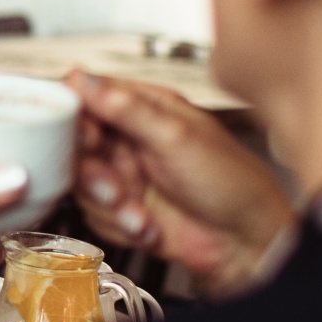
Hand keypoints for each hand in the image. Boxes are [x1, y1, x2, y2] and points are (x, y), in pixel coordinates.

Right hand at [65, 69, 294, 298]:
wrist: (246, 242)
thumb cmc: (231, 182)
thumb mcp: (177, 137)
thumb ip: (127, 108)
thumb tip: (83, 79)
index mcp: (144, 108)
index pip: (87, 98)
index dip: (75, 118)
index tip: (86, 138)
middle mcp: (130, 139)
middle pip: (76, 145)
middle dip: (92, 171)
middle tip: (111, 185)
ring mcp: (125, 175)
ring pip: (82, 184)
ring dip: (108, 203)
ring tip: (138, 210)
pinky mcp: (122, 209)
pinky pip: (95, 215)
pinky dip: (118, 225)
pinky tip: (147, 225)